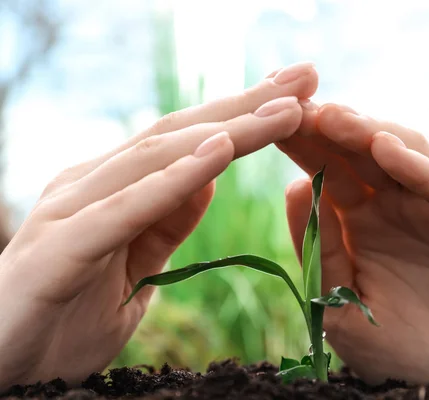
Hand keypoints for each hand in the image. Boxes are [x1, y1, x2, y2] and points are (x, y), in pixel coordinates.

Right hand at [0, 62, 317, 388]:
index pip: (190, 140)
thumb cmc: (66, 319)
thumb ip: (166, 219)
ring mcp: (72, 210)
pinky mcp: (60, 249)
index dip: (245, 114)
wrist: (1, 372)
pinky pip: (125, 209)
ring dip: (228, 131)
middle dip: (249, 104)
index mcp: (114, 188)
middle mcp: (92, 184)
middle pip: (182, 134)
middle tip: (307, 75)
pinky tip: (219, 154)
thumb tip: (207, 172)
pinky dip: (173, 180)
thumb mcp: (137, 267)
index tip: (298, 93)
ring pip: (160, 159)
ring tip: (285, 109)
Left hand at [278, 102, 428, 387]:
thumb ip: (319, 249)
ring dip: (368, 133)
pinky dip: (418, 167)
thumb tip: (293, 187)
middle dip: (328, 127)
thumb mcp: (340, 304)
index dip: (299, 144)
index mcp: (360, 220)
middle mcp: (397, 205)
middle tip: (296, 105)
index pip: (326, 168)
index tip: (267, 119)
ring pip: (404, 154)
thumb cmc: (396, 350)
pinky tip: (385, 150)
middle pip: (360, 152)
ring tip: (333, 118)